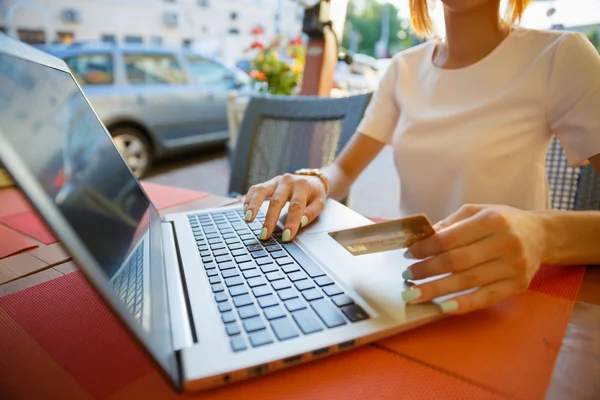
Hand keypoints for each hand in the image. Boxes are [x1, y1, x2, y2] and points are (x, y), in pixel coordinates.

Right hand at [243, 173, 326, 241]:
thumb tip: (300, 222)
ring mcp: (276, 180)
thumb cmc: (314, 194)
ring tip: (249, 219)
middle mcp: (288, 181)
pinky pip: (255, 189)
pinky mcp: (268, 182)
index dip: (291, 222)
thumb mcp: (320, 203)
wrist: (312, 179)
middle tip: (265, 234)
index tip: (286, 236)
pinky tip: (245, 210)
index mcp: (303, 186)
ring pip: (261, 191)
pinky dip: (249, 199)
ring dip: (254, 206)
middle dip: (270, 219)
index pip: (296, 206)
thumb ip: (311, 213)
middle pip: (277, 201)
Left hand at [402, 204, 546, 314]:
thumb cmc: (502, 222)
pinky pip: (487, 298)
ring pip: (468, 281)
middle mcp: (504, 243)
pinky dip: (464, 304)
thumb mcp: (477, 212)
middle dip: (427, 270)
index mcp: (491, 220)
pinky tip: (444, 307)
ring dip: (437, 289)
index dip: (426, 248)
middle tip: (407, 276)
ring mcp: (513, 266)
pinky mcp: (518, 285)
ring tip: (415, 293)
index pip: (450, 238)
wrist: (541, 235)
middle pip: (457, 261)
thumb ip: (450, 224)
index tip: (409, 254)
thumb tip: (421, 239)